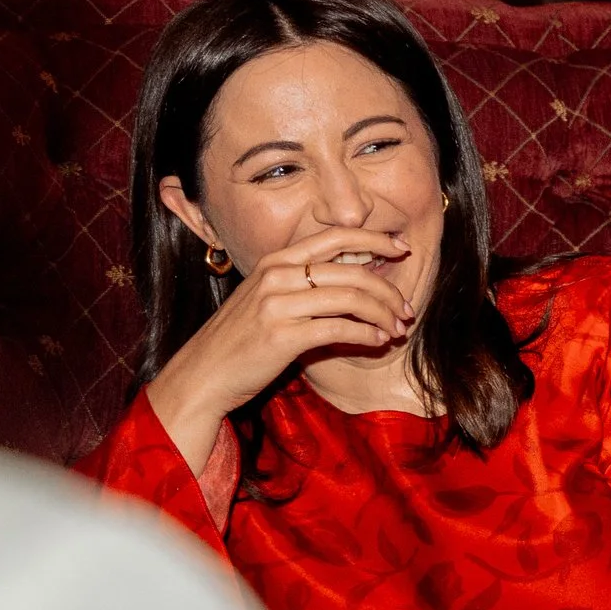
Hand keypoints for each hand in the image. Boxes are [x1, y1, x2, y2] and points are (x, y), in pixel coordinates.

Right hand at [144, 226, 415, 464]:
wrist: (204, 372)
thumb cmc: (242, 337)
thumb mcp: (268, 297)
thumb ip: (303, 283)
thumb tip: (358, 279)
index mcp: (277, 261)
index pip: (335, 237)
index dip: (375, 239)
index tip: (403, 249)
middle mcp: (277, 276)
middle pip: (353, 272)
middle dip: (389, 292)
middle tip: (406, 310)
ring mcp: (277, 305)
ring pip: (351, 300)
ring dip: (383, 315)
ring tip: (397, 330)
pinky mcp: (282, 336)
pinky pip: (340, 330)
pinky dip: (367, 335)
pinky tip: (378, 341)